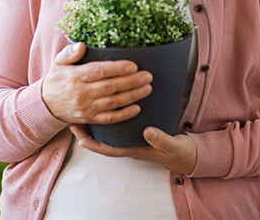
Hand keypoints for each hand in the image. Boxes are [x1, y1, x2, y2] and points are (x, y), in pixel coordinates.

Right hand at [42, 42, 152, 124]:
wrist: (46, 104)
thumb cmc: (58, 79)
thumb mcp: (59, 62)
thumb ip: (70, 52)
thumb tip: (81, 45)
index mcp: (76, 77)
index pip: (100, 71)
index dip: (118, 68)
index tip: (134, 65)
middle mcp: (82, 93)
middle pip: (111, 87)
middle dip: (132, 81)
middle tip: (148, 76)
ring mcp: (86, 108)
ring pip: (113, 103)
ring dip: (132, 96)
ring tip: (147, 88)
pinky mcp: (89, 119)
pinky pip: (109, 118)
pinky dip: (124, 114)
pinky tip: (137, 108)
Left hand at [69, 124, 197, 175]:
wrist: (187, 153)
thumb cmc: (178, 151)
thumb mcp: (172, 145)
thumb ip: (161, 139)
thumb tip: (148, 132)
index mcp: (135, 149)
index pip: (111, 149)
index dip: (95, 145)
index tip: (81, 140)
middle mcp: (130, 144)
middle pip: (104, 140)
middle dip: (88, 132)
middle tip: (72, 122)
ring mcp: (132, 137)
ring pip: (109, 133)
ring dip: (95, 123)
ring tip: (80, 112)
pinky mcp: (137, 129)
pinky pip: (118, 126)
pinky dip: (109, 117)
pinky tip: (103, 106)